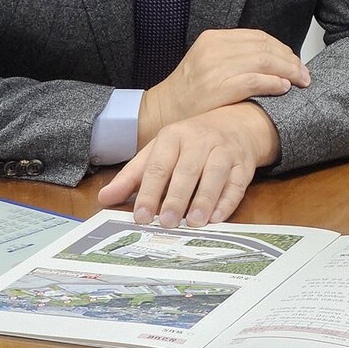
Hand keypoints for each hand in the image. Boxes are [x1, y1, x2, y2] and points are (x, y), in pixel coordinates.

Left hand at [97, 102, 279, 227]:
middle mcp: (200, 140)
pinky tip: (217, 217)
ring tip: (193, 222)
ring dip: (204, 199)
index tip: (141, 216)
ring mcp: (225, 150)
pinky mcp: (244, 164)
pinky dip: (228, 201)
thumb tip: (104, 199)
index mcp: (174, 136)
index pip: (159, 165)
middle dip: (176, 197)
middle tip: (166, 223)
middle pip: (187, 170)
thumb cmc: (189, 144)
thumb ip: (132, 176)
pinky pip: (237, 183)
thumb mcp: (158, 152)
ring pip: (215, 174)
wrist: (236, 124)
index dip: (149, 192)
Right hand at [138, 28, 308, 144]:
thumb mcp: (209, 61)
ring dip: (288, 71)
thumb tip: (276, 58)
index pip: (260, 37)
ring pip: (264, 61)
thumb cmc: (190, 91)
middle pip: (266, 48)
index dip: (283, 49)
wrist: (162, 111)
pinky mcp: (218, 87)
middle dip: (290, 60)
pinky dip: (273, 83)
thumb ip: (237, 55)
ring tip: (300, 81)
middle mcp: (215, 48)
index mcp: (214, 39)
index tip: (296, 61)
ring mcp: (215, 67)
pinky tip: (284, 88)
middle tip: (304, 74)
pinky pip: (255, 80)